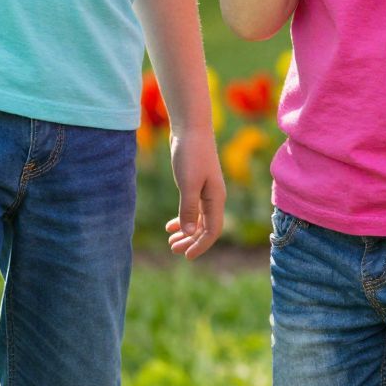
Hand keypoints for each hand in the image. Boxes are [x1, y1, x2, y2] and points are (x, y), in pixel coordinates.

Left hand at [164, 126, 226, 259]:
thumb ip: (188, 209)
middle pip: (205, 228)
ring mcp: (206, 191)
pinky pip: (193, 209)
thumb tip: (188, 234)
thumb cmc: (191, 154)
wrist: (191, 128)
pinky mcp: (197, 184)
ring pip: (198, 220)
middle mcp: (214, 197)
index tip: (185, 257)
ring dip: (186, 232)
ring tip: (170, 242)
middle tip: (173, 250)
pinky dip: (183, 219)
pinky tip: (170, 226)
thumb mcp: (188, 183)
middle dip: (191, 242)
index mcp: (216, 199)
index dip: (200, 245)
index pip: (212, 230)